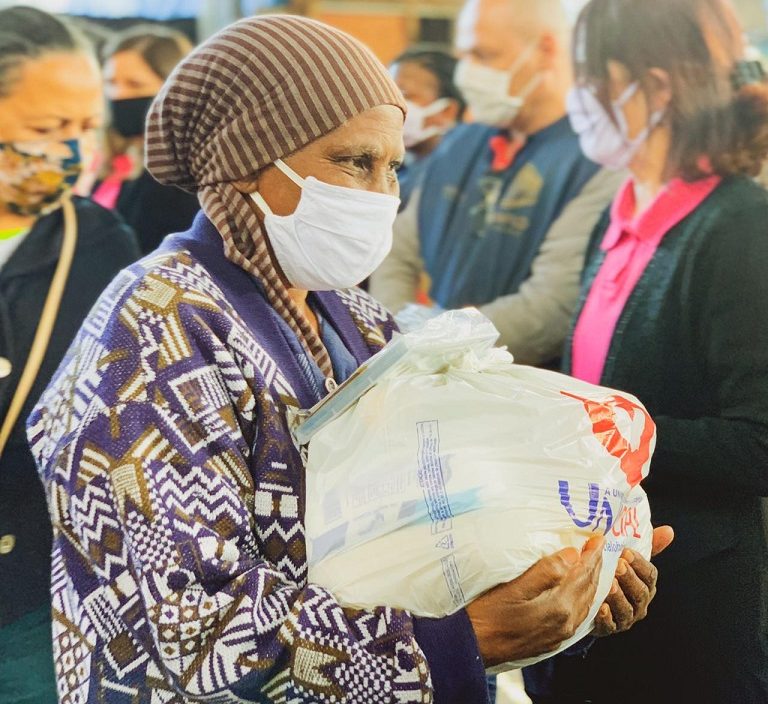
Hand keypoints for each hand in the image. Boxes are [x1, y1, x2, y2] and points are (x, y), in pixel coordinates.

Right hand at [466, 536, 603, 666]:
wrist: (473, 647)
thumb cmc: (487, 614)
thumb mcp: (513, 587)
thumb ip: (545, 571)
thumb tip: (572, 554)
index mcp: (558, 607)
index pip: (582, 575)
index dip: (591, 556)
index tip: (599, 539)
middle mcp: (565, 623)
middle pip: (588, 590)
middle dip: (595, 568)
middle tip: (599, 548)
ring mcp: (560, 635)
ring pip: (585, 604)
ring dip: (591, 584)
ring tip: (592, 567)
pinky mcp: (552, 641)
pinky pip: (578, 616)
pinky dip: (583, 599)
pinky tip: (578, 594)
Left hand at [592, 525, 673, 636]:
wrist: (593, 600)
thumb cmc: (614, 575)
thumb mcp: (629, 560)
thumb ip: (648, 545)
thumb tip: (669, 530)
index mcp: (646, 585)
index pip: (649, 575)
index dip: (639, 563)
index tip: (626, 551)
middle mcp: (639, 603)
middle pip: (640, 592)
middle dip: (629, 578)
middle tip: (618, 565)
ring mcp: (625, 618)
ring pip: (626, 609)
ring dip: (619, 597)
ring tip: (609, 584)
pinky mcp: (609, 628)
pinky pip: (610, 625)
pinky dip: (606, 618)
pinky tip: (601, 607)